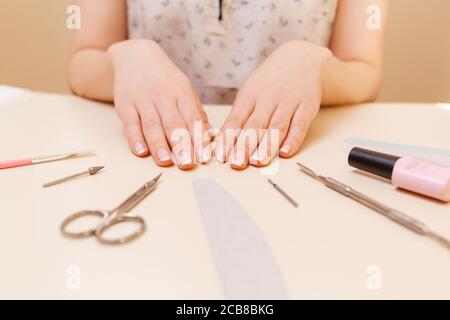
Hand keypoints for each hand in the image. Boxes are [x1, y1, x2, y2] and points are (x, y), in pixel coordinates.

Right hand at [108, 39, 211, 168]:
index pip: (193, 118)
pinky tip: (140, 151)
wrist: (136, 56)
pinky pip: (130, 123)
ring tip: (165, 162)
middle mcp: (163, 96)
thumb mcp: (185, 90)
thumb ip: (196, 113)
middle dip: (181, 145)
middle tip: (186, 164)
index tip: (204, 157)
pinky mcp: (125, 105)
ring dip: (158, 145)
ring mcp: (143, 100)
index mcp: (182, 93)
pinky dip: (134, 138)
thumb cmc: (165, 79)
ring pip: (152, 125)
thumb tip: (210, 136)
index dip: (199, 138)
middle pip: (173, 123)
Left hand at [215, 41, 330, 168]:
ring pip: (276, 127)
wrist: (301, 58)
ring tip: (258, 162)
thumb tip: (223, 141)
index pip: (236, 119)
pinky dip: (293, 139)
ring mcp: (289, 102)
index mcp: (250, 95)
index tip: (220, 156)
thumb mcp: (250, 91)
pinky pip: (300, 125)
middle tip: (236, 163)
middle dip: (244, 145)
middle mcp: (268, 98)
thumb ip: (239, 115)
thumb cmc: (270, 81)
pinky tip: (286, 152)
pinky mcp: (307, 106)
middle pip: (255, 125)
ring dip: (267, 146)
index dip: (228, 138)